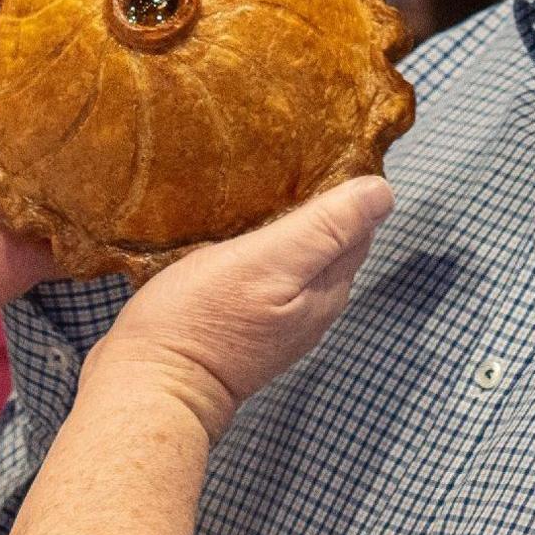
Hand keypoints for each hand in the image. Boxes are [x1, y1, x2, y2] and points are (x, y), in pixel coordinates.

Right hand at [91, 176, 393, 439]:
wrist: (150, 387)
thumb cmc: (201, 319)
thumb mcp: (265, 262)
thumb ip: (324, 230)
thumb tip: (383, 193)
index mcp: (327, 289)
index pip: (358, 225)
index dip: (344, 186)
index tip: (317, 148)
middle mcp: (314, 307)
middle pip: (333, 242)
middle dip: (320, 203)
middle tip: (286, 159)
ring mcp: (281, 321)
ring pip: (301, 259)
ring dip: (289, 225)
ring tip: (259, 187)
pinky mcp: (248, 326)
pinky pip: (270, 275)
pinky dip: (264, 249)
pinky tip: (236, 233)